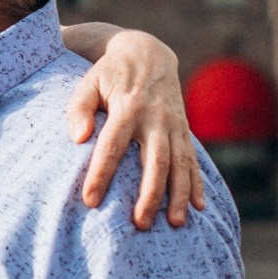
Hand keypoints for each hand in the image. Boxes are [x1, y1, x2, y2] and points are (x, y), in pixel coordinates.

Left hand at [68, 29, 205, 229]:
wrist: (148, 54)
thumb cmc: (110, 74)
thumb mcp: (89, 83)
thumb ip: (79, 108)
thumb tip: (78, 138)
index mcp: (127, 108)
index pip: (112, 146)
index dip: (101, 174)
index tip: (90, 201)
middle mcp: (155, 119)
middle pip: (155, 162)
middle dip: (150, 195)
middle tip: (139, 224)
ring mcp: (174, 125)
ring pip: (180, 165)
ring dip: (178, 195)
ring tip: (174, 224)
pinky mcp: (184, 130)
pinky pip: (193, 160)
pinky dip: (197, 184)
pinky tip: (198, 208)